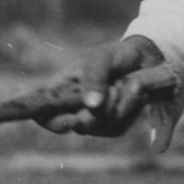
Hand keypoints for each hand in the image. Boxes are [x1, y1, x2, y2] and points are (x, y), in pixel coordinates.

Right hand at [40, 34, 172, 146]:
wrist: (141, 59)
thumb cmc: (113, 56)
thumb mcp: (101, 60)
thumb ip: (94, 79)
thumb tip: (91, 105)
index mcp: (59, 90)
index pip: (42, 113)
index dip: (52, 122)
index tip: (73, 120)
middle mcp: (72, 108)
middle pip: (80, 126)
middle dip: (104, 108)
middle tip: (117, 87)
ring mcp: (91, 119)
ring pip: (103, 127)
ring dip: (123, 104)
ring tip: (131, 83)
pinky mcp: (111, 126)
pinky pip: (119, 127)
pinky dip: (132, 109)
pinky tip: (136, 92)